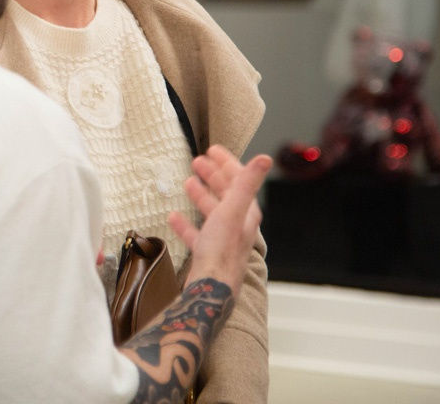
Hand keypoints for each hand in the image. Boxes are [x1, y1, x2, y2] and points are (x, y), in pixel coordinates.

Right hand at [168, 146, 270, 295]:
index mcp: (245, 213)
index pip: (239, 181)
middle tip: (198, 161)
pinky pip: (195, 232)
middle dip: (212, 176)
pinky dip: (186, 222)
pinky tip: (174, 216)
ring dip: (200, 195)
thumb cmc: (222, 252)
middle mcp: (236, 225)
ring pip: (211, 212)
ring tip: (188, 182)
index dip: (226, 163)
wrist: (210, 289)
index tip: (213, 150)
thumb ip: (247, 183)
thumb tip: (265, 159)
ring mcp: (222, 240)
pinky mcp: (207, 253)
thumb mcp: (233, 210)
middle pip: (225, 194)